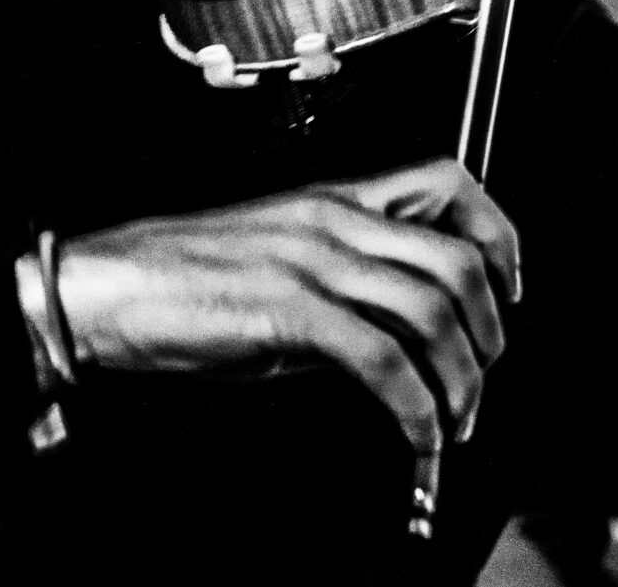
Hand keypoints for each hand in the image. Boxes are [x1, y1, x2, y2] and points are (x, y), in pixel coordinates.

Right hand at [54, 157, 520, 454]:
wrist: (108, 288)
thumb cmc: (182, 277)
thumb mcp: (278, 262)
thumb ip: (342, 283)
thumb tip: (396, 334)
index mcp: (334, 199)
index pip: (448, 183)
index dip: (499, 236)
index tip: (510, 290)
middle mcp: (333, 220)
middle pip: (458, 256)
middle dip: (490, 330)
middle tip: (483, 376)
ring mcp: (313, 261)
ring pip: (432, 309)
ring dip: (461, 380)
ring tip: (454, 421)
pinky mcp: (290, 310)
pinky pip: (384, 360)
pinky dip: (416, 408)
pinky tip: (416, 435)